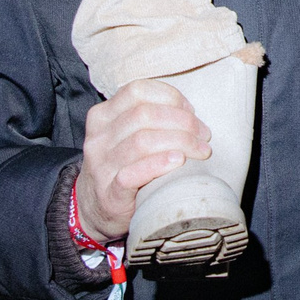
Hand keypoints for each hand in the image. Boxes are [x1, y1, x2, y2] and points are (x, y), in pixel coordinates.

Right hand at [78, 80, 212, 244]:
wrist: (96, 209)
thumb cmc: (123, 167)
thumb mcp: (126, 135)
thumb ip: (149, 119)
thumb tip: (190, 113)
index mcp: (102, 116)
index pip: (137, 90)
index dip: (170, 97)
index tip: (191, 112)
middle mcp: (98, 138)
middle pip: (144, 115)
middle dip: (182, 122)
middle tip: (203, 136)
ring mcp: (100, 166)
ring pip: (141, 142)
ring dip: (180, 142)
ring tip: (200, 151)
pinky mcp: (109, 194)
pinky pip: (131, 174)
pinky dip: (158, 164)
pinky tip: (178, 161)